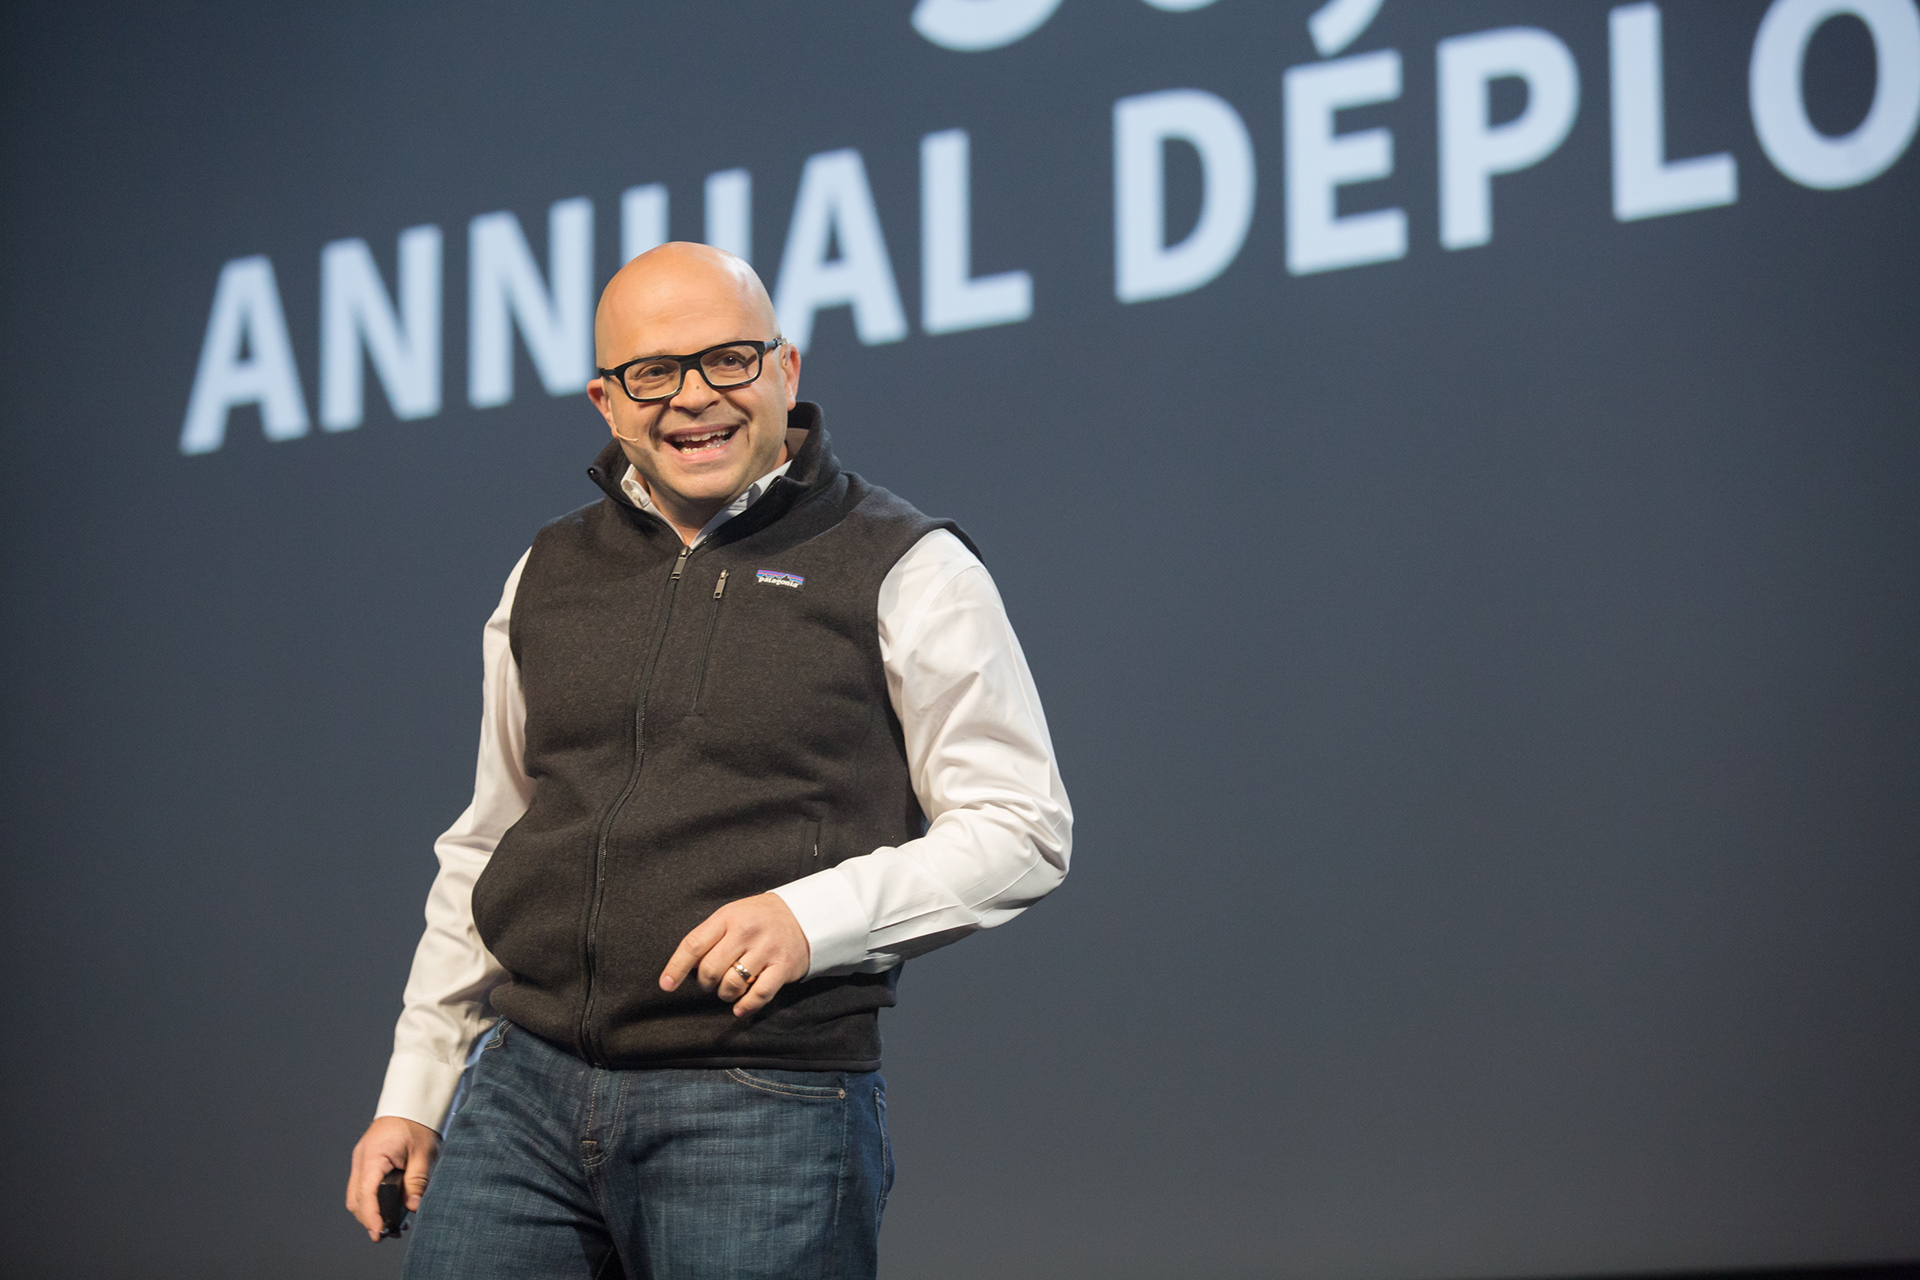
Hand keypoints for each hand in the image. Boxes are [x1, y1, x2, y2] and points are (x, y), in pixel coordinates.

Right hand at [345, 1115, 438, 1240]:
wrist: (412, 1102)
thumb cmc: (417, 1123)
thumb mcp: (423, 1153)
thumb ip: (417, 1181)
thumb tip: (413, 1206)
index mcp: (373, 1156)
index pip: (366, 1193)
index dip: (371, 1216)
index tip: (378, 1233)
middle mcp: (361, 1159)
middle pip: (356, 1199)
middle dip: (369, 1219)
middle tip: (390, 1233)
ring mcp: (361, 1160)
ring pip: (356, 1196)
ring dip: (370, 1211)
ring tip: (393, 1224)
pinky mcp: (366, 1162)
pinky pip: (362, 1187)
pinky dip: (371, 1200)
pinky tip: (388, 1208)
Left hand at [660, 892, 811, 1015]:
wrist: (804, 916)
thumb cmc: (759, 918)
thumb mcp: (733, 915)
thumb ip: (711, 936)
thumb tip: (685, 969)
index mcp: (728, 917)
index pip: (694, 944)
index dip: (676, 967)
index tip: (666, 985)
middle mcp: (747, 932)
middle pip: (711, 969)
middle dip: (706, 982)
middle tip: (711, 982)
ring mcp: (766, 950)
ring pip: (732, 984)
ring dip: (725, 994)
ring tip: (728, 989)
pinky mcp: (783, 967)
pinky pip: (759, 995)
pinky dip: (746, 1006)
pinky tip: (739, 1008)